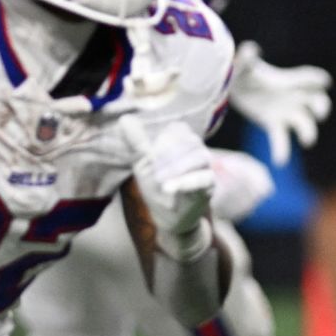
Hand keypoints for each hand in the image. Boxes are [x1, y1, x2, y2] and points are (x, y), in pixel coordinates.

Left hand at [126, 119, 214, 259]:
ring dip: (176, 169)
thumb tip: (125, 119)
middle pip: (190, 141)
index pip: (178, 129)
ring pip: (199, 157)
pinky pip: (204, 179)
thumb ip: (136, 142)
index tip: (148, 155)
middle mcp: (197, 149)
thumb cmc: (156, 185)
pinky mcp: (210, 185)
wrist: (168, 216)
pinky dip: (186, 182)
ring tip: (160, 183)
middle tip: (153, 172)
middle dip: (168, 155)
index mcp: (181, 139)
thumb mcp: (142, 163)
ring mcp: (206, 166)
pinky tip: (170, 188)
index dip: (163, 140)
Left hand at [229, 40, 329, 166]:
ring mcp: (285, 112)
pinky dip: (281, 150)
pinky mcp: (274, 124)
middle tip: (320, 113)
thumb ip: (246, 59)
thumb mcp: (242, 65)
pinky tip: (279, 161)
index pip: (308, 78)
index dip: (316, 79)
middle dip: (322, 107)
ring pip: (304, 124)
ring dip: (309, 132)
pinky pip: (281, 140)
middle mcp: (293, 97)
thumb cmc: (242, 70)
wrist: (234, 85)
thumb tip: (250, 49)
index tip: (324, 81)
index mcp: (287, 80)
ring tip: (307, 141)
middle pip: (317, 102)